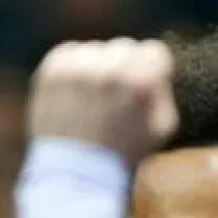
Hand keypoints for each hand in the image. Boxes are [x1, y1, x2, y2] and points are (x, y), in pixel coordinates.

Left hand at [27, 38, 178, 165]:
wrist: (76, 171)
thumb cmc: (125, 152)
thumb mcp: (163, 127)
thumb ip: (164, 89)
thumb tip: (156, 67)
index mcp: (141, 81)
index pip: (154, 50)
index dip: (152, 70)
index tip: (143, 86)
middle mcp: (109, 68)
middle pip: (126, 46)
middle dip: (125, 66)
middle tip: (117, 95)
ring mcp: (78, 67)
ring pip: (97, 49)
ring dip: (99, 66)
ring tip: (94, 97)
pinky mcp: (53, 70)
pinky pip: (71, 52)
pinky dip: (75, 67)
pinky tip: (77, 93)